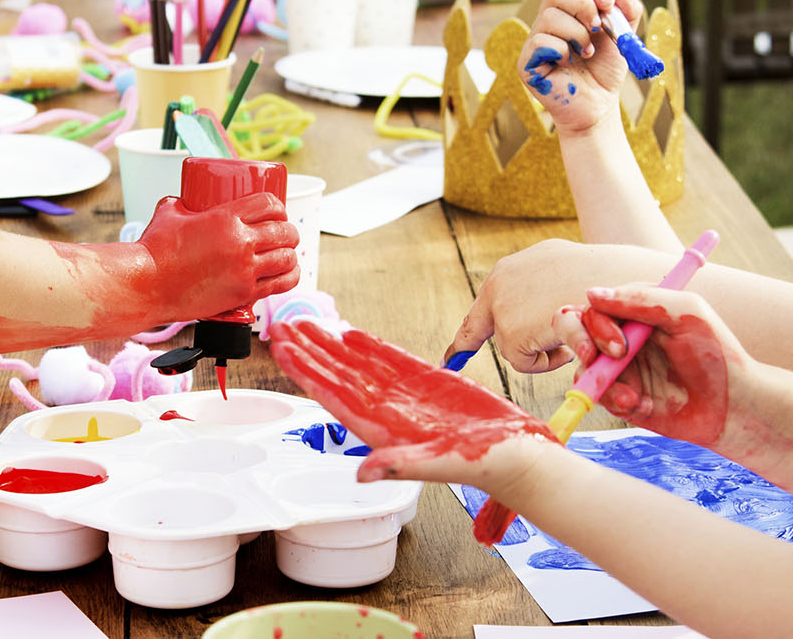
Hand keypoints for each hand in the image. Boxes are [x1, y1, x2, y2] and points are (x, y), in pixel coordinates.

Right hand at [137, 191, 298, 319]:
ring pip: (287, 258)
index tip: (277, 212)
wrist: (148, 286)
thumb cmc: (154, 251)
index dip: (278, 206)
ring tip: (287, 254)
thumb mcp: (169, 213)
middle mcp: (241, 243)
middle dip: (288, 231)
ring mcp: (245, 270)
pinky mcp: (244, 294)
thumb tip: (185, 202)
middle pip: (284, 231)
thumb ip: (182, 204)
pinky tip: (289, 273)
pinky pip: (281, 284)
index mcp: (226, 218)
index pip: (269, 204)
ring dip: (291, 254)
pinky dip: (290, 276)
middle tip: (283, 234)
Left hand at [270, 320, 557, 494]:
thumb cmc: (482, 467)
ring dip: (330, 344)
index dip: (305, 371)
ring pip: (357, 364)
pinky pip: (392, 360)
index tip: (281, 350)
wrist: (518, 458)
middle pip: (336, 374)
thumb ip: (400, 466)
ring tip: (303, 324)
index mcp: (381, 428)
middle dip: (307, 351)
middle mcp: (386, 410)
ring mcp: (405, 395)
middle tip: (279, 326)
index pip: (332, 395)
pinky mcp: (428, 383)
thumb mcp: (439, 465)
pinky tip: (350, 334)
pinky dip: (370, 345)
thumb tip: (362, 472)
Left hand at [449, 238, 621, 373]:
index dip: (472, 329)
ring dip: (540, 349)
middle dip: (473, 344)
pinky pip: (524, 362)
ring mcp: (502, 309)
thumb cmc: (608, 277)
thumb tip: (533, 309)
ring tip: (570, 336)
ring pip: (511, 347)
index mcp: (511, 269)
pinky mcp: (510, 333)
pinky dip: (546, 361)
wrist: (621, 280)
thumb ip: (542, 288)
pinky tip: (568, 345)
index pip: (485, 302)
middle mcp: (499, 285)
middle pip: (482, 326)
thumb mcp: (566, 270)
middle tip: (455, 360)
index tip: (450, 355)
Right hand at [519, 0, 644, 135]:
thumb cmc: (605, 72)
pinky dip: (563, 52)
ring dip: (578, 35)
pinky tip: (568, 65)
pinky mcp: (525, 63)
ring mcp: (534, 43)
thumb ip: (625, 13)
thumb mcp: (622, 37)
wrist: (599, 104)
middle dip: (583, 6)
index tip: (609, 3)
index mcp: (568, 14)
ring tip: (586, 53)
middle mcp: (547, 24)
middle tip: (598, 27)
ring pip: (550, 18)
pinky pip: (542, 42)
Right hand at [575, 285, 750, 448]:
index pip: (593, 308)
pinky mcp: (620, 396)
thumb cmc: (718, 356)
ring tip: (636, 398)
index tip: (621, 346)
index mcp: (635, 312)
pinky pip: (598, 397)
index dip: (597, 326)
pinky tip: (645, 406)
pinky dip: (618, 403)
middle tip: (596, 360)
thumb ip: (642, 300)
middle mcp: (622, 336)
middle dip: (581, 345)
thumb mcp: (687, 314)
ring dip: (606, 385)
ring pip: (583, 368)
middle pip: (572, 330)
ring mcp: (619, 368)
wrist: (734, 407)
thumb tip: (590, 294)